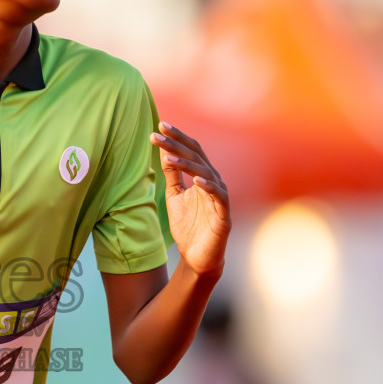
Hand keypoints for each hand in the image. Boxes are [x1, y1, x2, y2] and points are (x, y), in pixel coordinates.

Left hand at [150, 121, 230, 276]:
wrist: (197, 257)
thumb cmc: (188, 226)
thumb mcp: (175, 196)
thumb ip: (172, 175)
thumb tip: (164, 152)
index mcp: (203, 176)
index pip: (191, 150)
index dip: (176, 138)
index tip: (158, 126)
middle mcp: (214, 182)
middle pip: (197, 156)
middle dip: (177, 144)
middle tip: (158, 132)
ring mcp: (220, 197)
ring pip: (206, 173)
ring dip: (186, 164)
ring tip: (167, 158)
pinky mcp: (224, 214)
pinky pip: (218, 196)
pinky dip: (208, 187)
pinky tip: (196, 180)